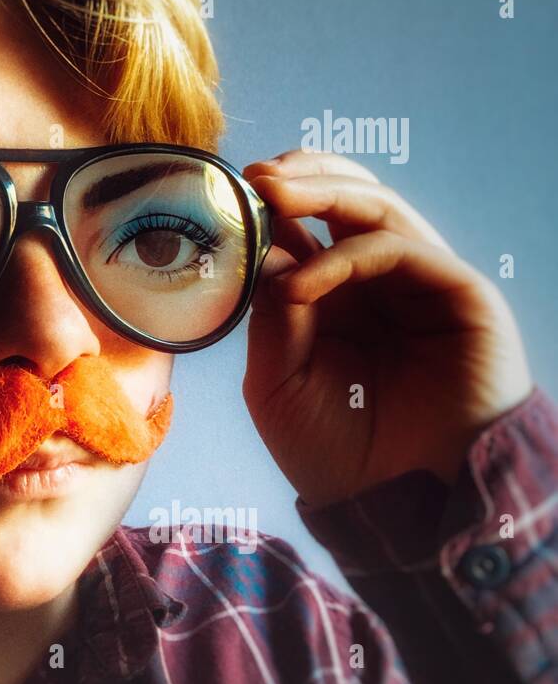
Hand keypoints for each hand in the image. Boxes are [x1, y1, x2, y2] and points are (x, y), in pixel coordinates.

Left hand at [241, 150, 532, 507]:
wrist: (398, 508)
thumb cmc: (338, 455)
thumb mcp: (277, 383)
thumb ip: (270, 317)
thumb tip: (263, 251)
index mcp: (335, 298)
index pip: (305, 226)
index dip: (267, 204)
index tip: (221, 193)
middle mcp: (379, 283)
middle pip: (346, 199)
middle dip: (298, 177)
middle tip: (252, 174)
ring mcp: (421, 284)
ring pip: (377, 208)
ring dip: (321, 190)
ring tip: (269, 192)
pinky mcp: (461, 295)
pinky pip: (401, 249)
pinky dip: (346, 255)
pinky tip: (300, 281)